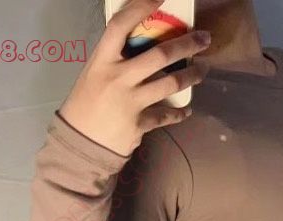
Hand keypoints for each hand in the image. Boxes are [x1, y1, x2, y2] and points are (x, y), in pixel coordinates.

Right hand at [58, 0, 210, 157]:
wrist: (79, 145)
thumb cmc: (84, 107)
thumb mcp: (93, 75)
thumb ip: (114, 61)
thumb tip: (141, 47)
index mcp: (102, 61)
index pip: (121, 25)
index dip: (141, 6)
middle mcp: (118, 78)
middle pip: (159, 54)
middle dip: (187, 44)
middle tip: (204, 39)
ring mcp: (130, 102)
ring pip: (170, 83)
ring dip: (192, 75)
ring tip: (202, 70)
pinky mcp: (139, 125)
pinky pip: (166, 115)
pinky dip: (179, 113)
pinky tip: (186, 110)